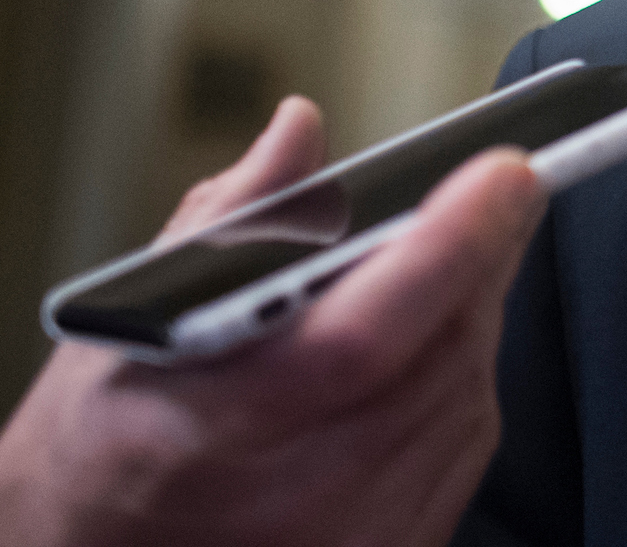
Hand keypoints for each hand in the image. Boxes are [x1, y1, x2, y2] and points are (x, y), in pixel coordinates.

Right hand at [0, 95, 546, 546]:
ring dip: (468, 309)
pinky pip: (466, 440)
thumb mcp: (136, 317)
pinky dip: (458, 376)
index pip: (358, 337)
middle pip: (438, 350)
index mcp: (216, 423)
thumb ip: (235, 217)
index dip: (446, 249)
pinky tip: (421, 348)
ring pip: (467, 385)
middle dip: (475, 253)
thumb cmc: (111, 437)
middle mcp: (296, 492)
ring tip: (434, 266)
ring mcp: (355, 531)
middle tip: (487, 188)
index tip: (505, 171)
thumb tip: (300, 129)